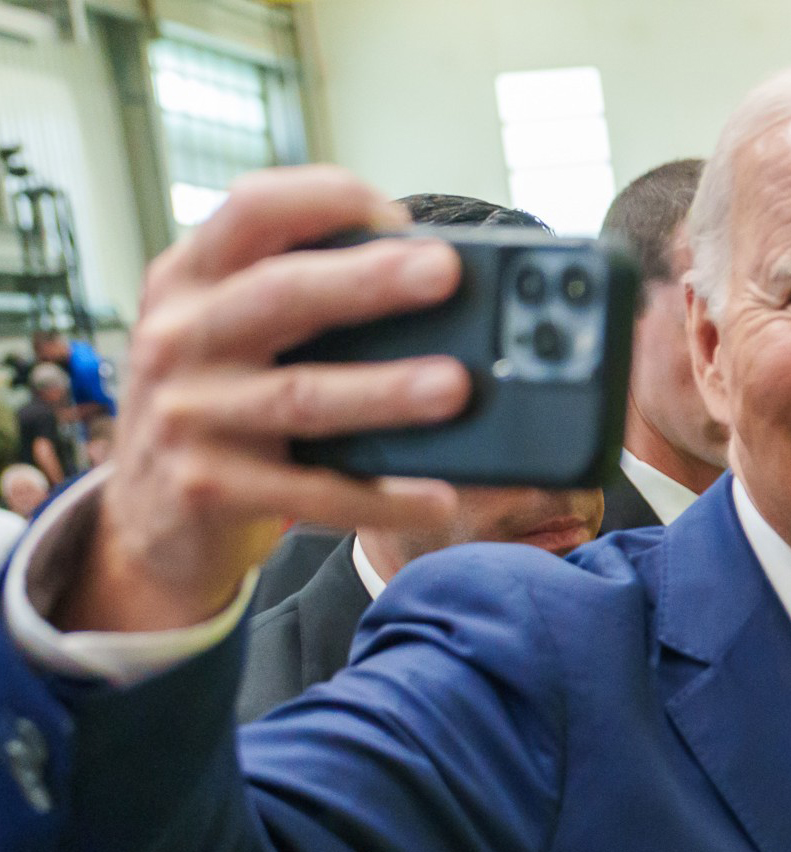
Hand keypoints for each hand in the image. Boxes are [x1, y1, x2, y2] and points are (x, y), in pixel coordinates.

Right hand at [59, 166, 470, 632]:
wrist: (142, 521)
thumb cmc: (216, 407)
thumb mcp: (225, 336)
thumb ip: (292, 298)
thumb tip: (420, 274)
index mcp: (188, 281)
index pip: (249, 210)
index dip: (323, 199)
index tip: (398, 214)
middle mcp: (177, 338)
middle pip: (281, 295)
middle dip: (368, 280)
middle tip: (444, 272)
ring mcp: (186, 415)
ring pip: (301, 396)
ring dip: (384, 390)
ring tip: (455, 386)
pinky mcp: (206, 489)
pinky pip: (310, 492)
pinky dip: (380, 497)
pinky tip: (438, 497)